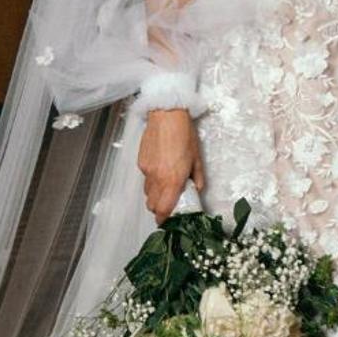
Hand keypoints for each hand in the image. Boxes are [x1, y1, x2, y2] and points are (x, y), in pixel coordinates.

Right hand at [137, 108, 204, 223]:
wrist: (166, 115)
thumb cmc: (184, 134)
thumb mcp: (197, 158)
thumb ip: (197, 178)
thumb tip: (197, 189)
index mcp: (173, 179)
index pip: (163, 208)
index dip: (164, 218)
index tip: (167, 221)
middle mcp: (157, 178)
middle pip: (152, 204)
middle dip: (160, 208)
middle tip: (170, 203)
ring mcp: (146, 170)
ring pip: (147, 192)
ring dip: (156, 194)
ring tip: (167, 184)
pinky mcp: (141, 162)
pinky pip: (145, 178)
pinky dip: (152, 179)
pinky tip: (161, 168)